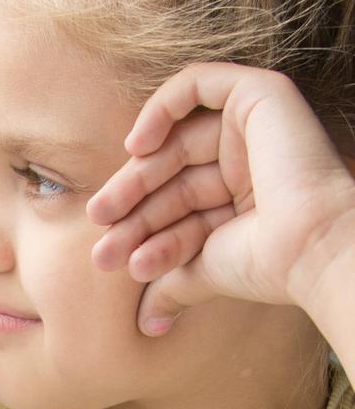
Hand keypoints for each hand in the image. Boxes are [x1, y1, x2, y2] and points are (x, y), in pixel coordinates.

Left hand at [86, 64, 354, 334]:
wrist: (308, 248)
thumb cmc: (265, 264)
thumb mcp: (202, 271)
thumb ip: (170, 283)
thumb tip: (148, 324)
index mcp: (240, 197)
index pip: (175, 205)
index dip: (140, 229)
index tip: (110, 262)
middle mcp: (248, 161)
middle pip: (170, 172)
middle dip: (130, 206)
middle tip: (99, 236)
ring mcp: (255, 128)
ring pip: (176, 140)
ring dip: (134, 176)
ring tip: (104, 213)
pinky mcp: (262, 97)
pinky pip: (200, 84)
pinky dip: (162, 107)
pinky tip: (136, 147)